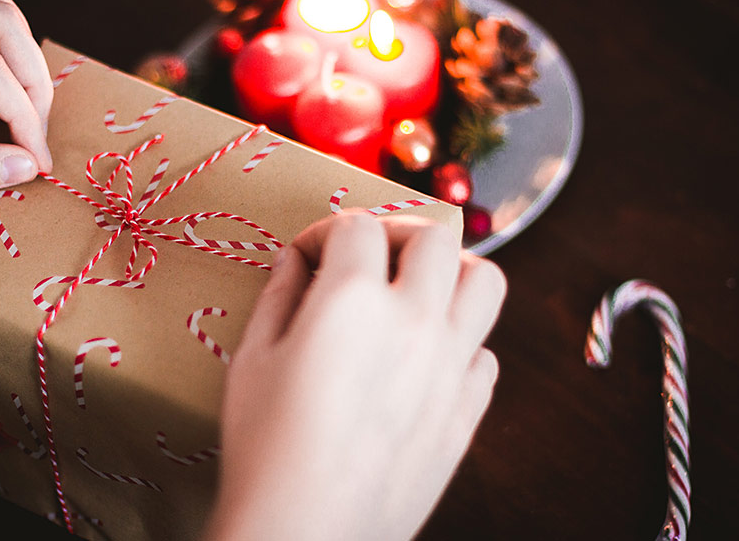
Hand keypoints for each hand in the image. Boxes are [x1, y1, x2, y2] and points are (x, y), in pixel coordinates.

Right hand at [205, 212, 506, 540]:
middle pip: (435, 237)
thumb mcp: (253, 359)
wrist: (306, 532)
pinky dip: (461, 344)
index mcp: (353, 300)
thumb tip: (296, 262)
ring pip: (485, 282)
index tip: (309, 254)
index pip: (357, 227)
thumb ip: (279, 295)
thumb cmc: (266, 447)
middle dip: (398, 232)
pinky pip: (485, 355)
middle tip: (370, 255)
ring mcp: (450, 367)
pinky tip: (425, 360)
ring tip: (417, 292)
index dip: (325, 231)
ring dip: (452, 274)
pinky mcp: (466, 412)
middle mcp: (415, 321)